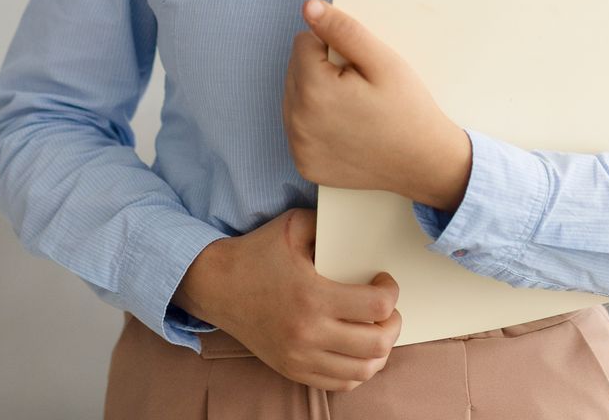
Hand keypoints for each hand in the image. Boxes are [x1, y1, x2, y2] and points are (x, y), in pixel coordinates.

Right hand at [206, 207, 401, 391]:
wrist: (215, 285)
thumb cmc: (256, 253)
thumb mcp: (293, 226)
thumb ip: (328, 224)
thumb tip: (358, 230)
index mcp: (312, 296)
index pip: (376, 306)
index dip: (390, 292)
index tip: (384, 282)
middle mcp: (308, 333)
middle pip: (377, 344)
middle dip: (393, 324)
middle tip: (388, 309)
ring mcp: (300, 357)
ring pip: (362, 371)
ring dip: (379, 351)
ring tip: (376, 330)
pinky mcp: (292, 369)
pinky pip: (339, 384)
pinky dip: (357, 370)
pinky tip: (356, 349)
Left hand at [284, 0, 469, 202]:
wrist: (424, 163)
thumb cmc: (407, 109)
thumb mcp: (383, 61)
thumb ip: (343, 30)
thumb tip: (309, 6)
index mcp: (314, 91)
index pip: (303, 42)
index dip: (333, 47)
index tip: (358, 69)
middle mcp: (298, 122)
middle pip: (295, 69)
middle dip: (321, 70)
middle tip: (359, 88)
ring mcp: (299, 147)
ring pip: (293, 97)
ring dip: (316, 94)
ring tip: (353, 107)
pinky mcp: (304, 163)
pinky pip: (298, 127)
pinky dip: (315, 122)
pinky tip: (344, 128)